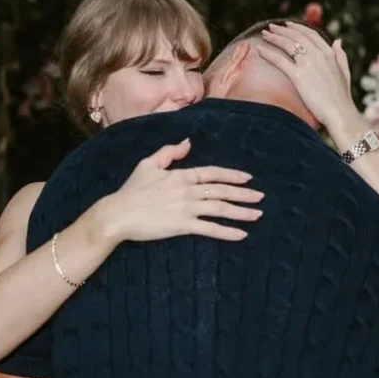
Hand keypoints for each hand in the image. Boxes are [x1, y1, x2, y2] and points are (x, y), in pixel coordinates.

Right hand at [103, 138, 262, 242]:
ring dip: (241, 212)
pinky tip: (241, 234)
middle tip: (260, 197)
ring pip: (220, 209)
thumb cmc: (130, 190)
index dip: (231, 175)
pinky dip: (227, 232)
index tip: (247, 178)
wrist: (118, 213)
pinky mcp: (182, 226)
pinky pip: (209, 229)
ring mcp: (186, 208)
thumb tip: (187, 143)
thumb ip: (168, 152)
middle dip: (243, 194)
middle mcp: (187, 191)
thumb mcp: (147, 165)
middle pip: (221, 191)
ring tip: (257, 214)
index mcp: (180, 176)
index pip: (211, 173)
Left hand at [255, 21, 356, 129]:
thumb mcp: (344, 72)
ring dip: (274, 37)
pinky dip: (268, 53)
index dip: (297, 28)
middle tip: (271, 27)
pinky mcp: (298, 76)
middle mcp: (318, 55)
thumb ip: (340, 55)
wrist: (339, 112)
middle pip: (297, 36)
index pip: (310, 34)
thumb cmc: (341, 96)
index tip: (287, 24)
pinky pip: (280, 61)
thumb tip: (338, 41)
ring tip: (264, 34)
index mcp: (329, 53)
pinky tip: (259, 50)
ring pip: (288, 44)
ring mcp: (308, 64)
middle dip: (282, 30)